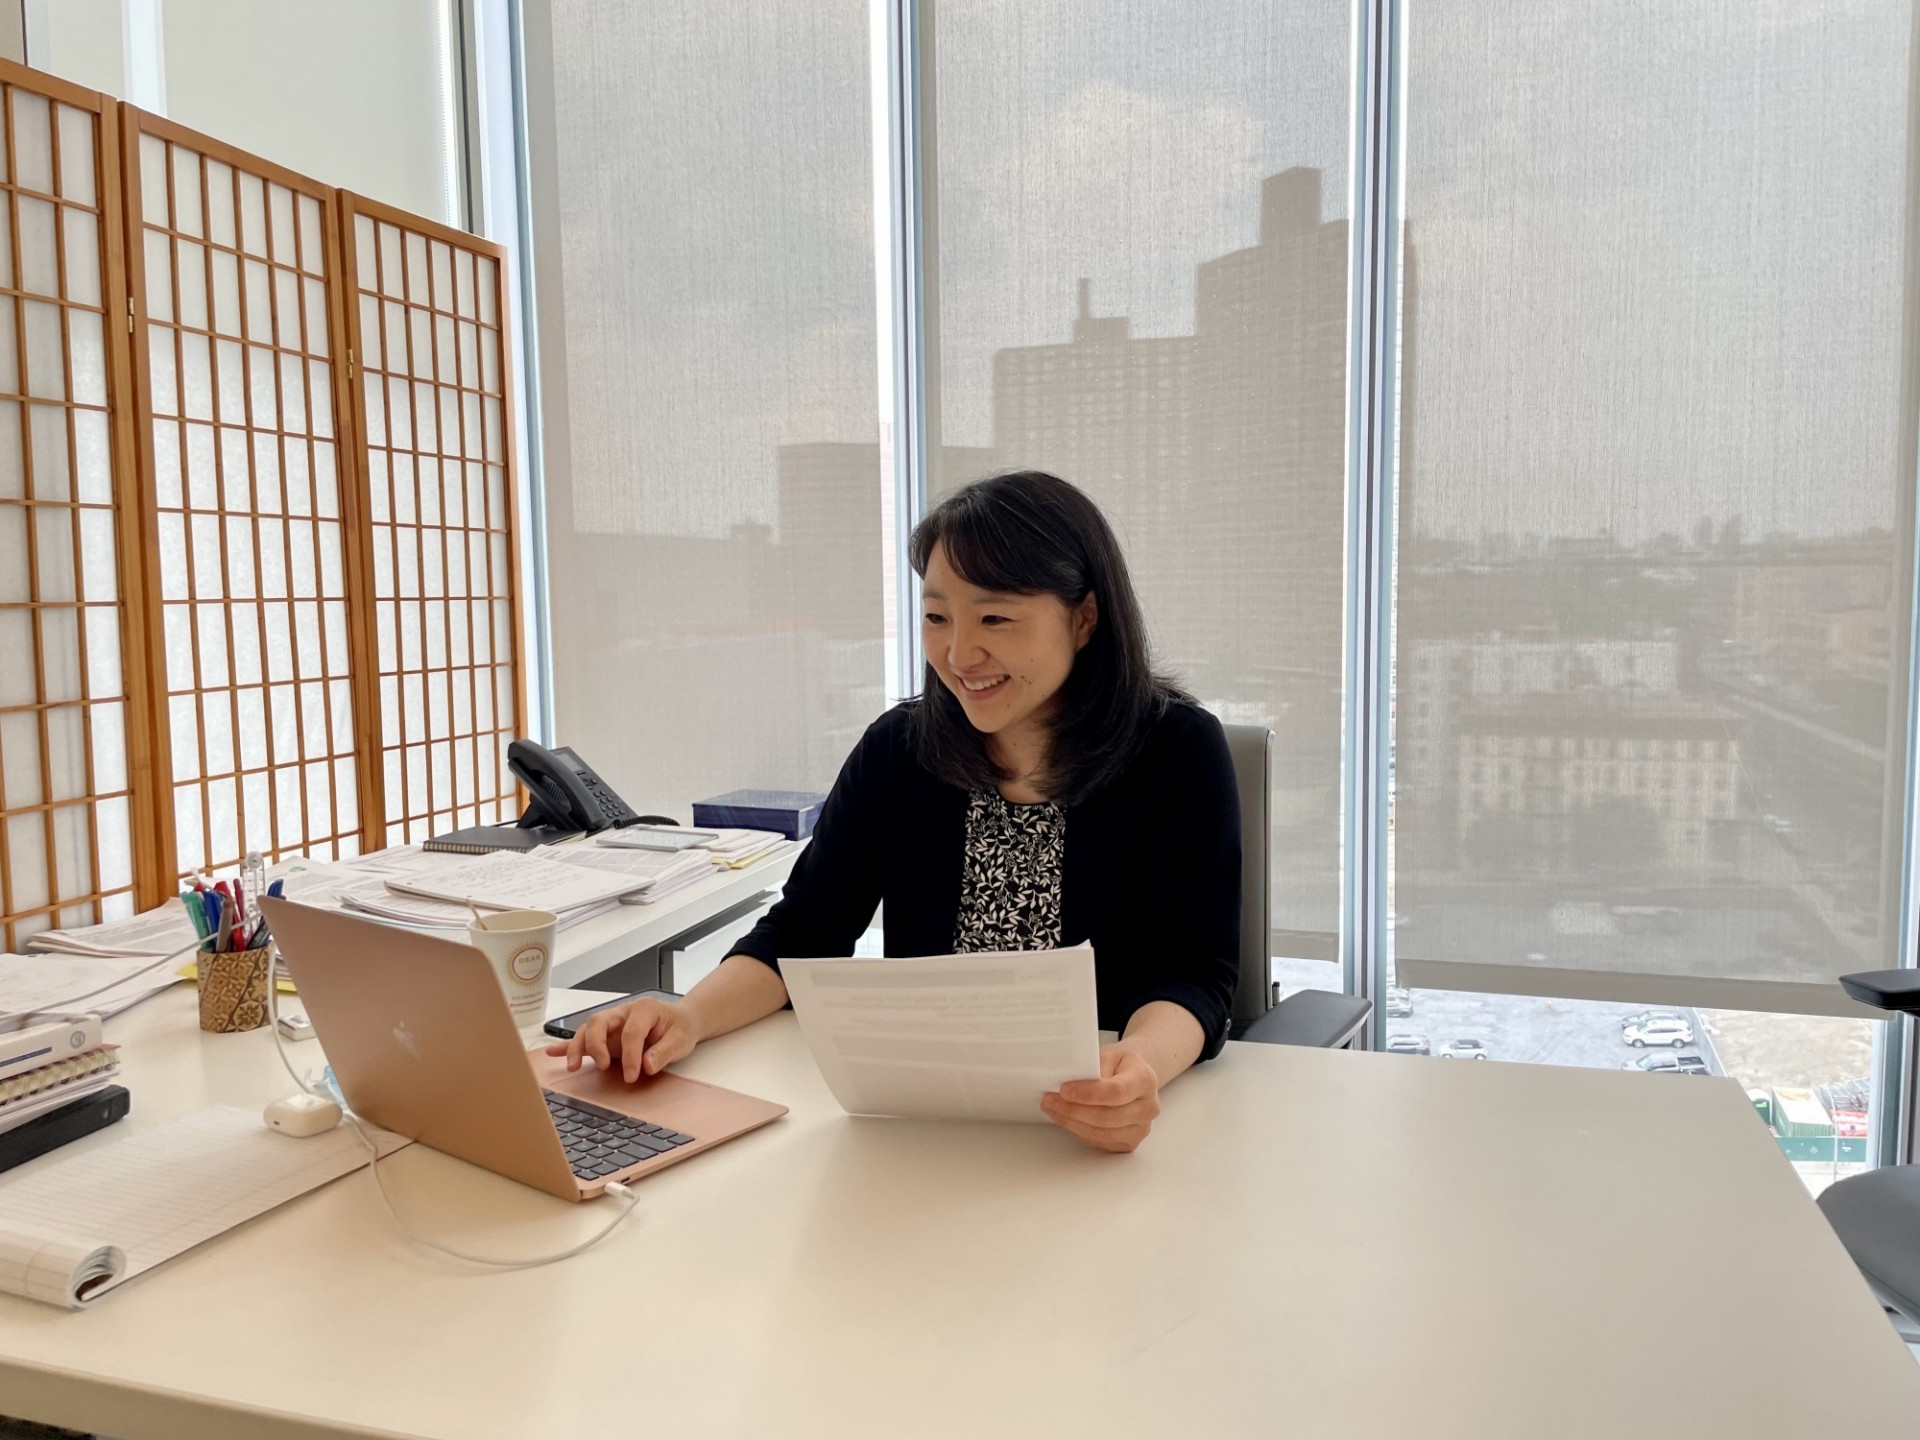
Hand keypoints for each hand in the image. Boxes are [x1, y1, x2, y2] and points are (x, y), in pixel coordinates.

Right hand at [544, 997, 699, 1083]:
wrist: (680, 1023)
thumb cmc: (679, 1028)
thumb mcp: (681, 1040)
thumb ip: (665, 1052)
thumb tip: (647, 1065)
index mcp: (644, 1009)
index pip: (631, 1031)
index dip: (630, 1055)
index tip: (632, 1075)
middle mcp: (623, 1013)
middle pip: (599, 1022)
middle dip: (596, 1044)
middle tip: (602, 1066)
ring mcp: (612, 1024)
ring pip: (587, 1029)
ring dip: (577, 1047)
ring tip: (572, 1066)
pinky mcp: (605, 1036)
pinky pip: (583, 1038)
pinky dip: (567, 1045)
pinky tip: (552, 1052)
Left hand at [1041, 1043, 1161, 1152]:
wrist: (1135, 1076)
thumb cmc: (1121, 1064)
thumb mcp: (1109, 1053)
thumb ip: (1093, 1067)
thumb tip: (1070, 1084)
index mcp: (1145, 1080)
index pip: (1116, 1092)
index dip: (1088, 1094)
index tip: (1064, 1090)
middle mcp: (1148, 1108)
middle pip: (1107, 1117)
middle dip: (1073, 1110)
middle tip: (1050, 1100)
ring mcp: (1141, 1128)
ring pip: (1101, 1133)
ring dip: (1072, 1123)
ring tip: (1052, 1109)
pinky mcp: (1129, 1142)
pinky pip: (1100, 1142)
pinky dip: (1079, 1131)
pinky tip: (1066, 1119)